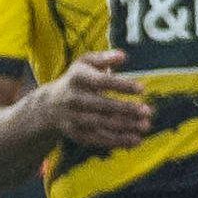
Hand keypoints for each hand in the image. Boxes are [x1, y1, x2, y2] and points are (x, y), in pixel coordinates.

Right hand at [29, 51, 152, 149]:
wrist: (49, 105)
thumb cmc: (77, 79)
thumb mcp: (85, 63)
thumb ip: (104, 59)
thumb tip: (123, 56)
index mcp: (77, 78)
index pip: (102, 82)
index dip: (122, 85)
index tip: (142, 89)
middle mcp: (73, 99)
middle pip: (102, 105)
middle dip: (126, 109)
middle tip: (148, 111)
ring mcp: (74, 118)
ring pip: (102, 124)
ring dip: (126, 127)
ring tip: (146, 126)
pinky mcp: (77, 134)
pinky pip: (99, 139)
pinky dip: (118, 141)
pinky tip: (137, 140)